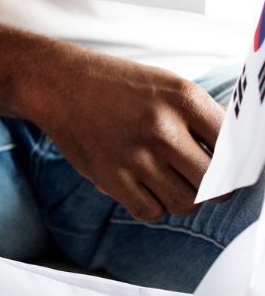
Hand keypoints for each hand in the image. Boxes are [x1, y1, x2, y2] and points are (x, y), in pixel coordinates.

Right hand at [21, 46, 224, 220]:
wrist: (59, 84)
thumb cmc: (119, 86)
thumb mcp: (168, 86)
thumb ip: (204, 118)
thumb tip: (237, 157)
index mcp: (184, 99)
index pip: (234, 149)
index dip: (237, 166)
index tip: (231, 171)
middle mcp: (163, 128)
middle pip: (214, 184)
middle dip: (213, 189)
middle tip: (201, 181)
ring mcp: (136, 154)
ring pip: (184, 203)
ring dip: (182, 198)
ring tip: (169, 182)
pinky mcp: (110, 176)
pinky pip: (150, 211)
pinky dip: (152, 206)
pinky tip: (144, 187)